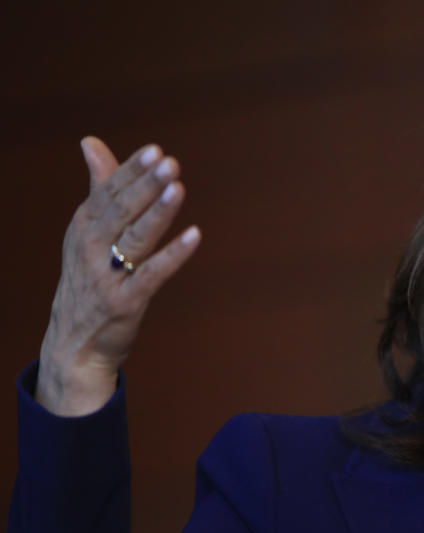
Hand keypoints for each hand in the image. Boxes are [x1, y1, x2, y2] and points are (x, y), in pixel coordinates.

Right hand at [36, 137, 200, 415]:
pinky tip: (194, 235)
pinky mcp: (125, 301)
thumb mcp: (86, 232)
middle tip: (169, 162)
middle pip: (121, 210)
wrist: (73, 344)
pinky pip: (152, 274)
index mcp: (84, 226)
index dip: (132, 170)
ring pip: (135, 237)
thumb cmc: (87, 280)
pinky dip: (173, 255)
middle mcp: (91, 247)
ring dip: (158, 212)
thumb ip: (98, 188)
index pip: (108, 191)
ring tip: (177, 188)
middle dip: (145, 185)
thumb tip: (90, 142)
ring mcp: (106, 275)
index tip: (155, 150)